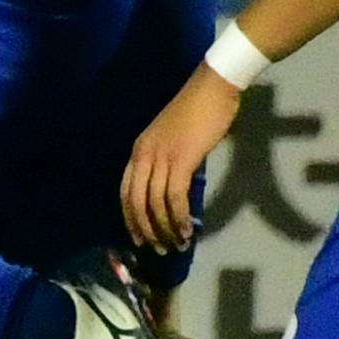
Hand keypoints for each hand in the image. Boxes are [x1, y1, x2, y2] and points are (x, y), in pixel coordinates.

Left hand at [119, 67, 239, 254]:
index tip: (140, 238)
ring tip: (177, 245)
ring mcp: (161, 157)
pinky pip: (174, 198)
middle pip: (136, 202)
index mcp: (139, 150)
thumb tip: (173, 189)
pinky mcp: (181, 160)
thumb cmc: (197, 110)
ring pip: (156, 204)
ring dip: (166, 229)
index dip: (131, 218)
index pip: (126, 192)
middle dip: (146, 230)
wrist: (213, 88)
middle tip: (159, 249)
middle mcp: (144, 155)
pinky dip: (179, 218)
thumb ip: (168, 161)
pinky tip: (187, 230)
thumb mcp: (173, 139)